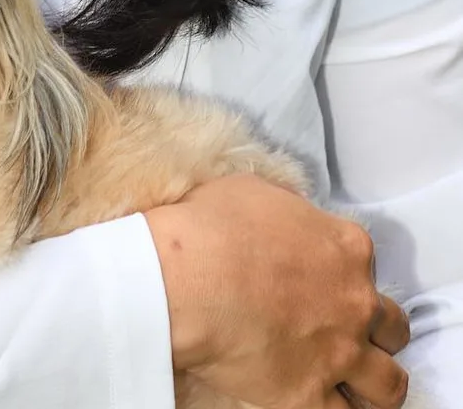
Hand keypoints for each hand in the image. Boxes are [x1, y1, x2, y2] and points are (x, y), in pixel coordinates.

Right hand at [145, 174, 410, 408]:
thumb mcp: (256, 192)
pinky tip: (326, 401)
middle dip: (378, 330)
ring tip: (357, 382)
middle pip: (391, 326)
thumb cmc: (212, 230)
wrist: (186, 280)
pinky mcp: (312, 396)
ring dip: (375, 381)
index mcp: (346, 248)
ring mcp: (340, 353)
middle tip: (351, 330)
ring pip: (389, 384)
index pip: (366, 264)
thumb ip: (291, 209)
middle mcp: (355, 303)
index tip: (325, 277)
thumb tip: (291, 217)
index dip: (345, 272)